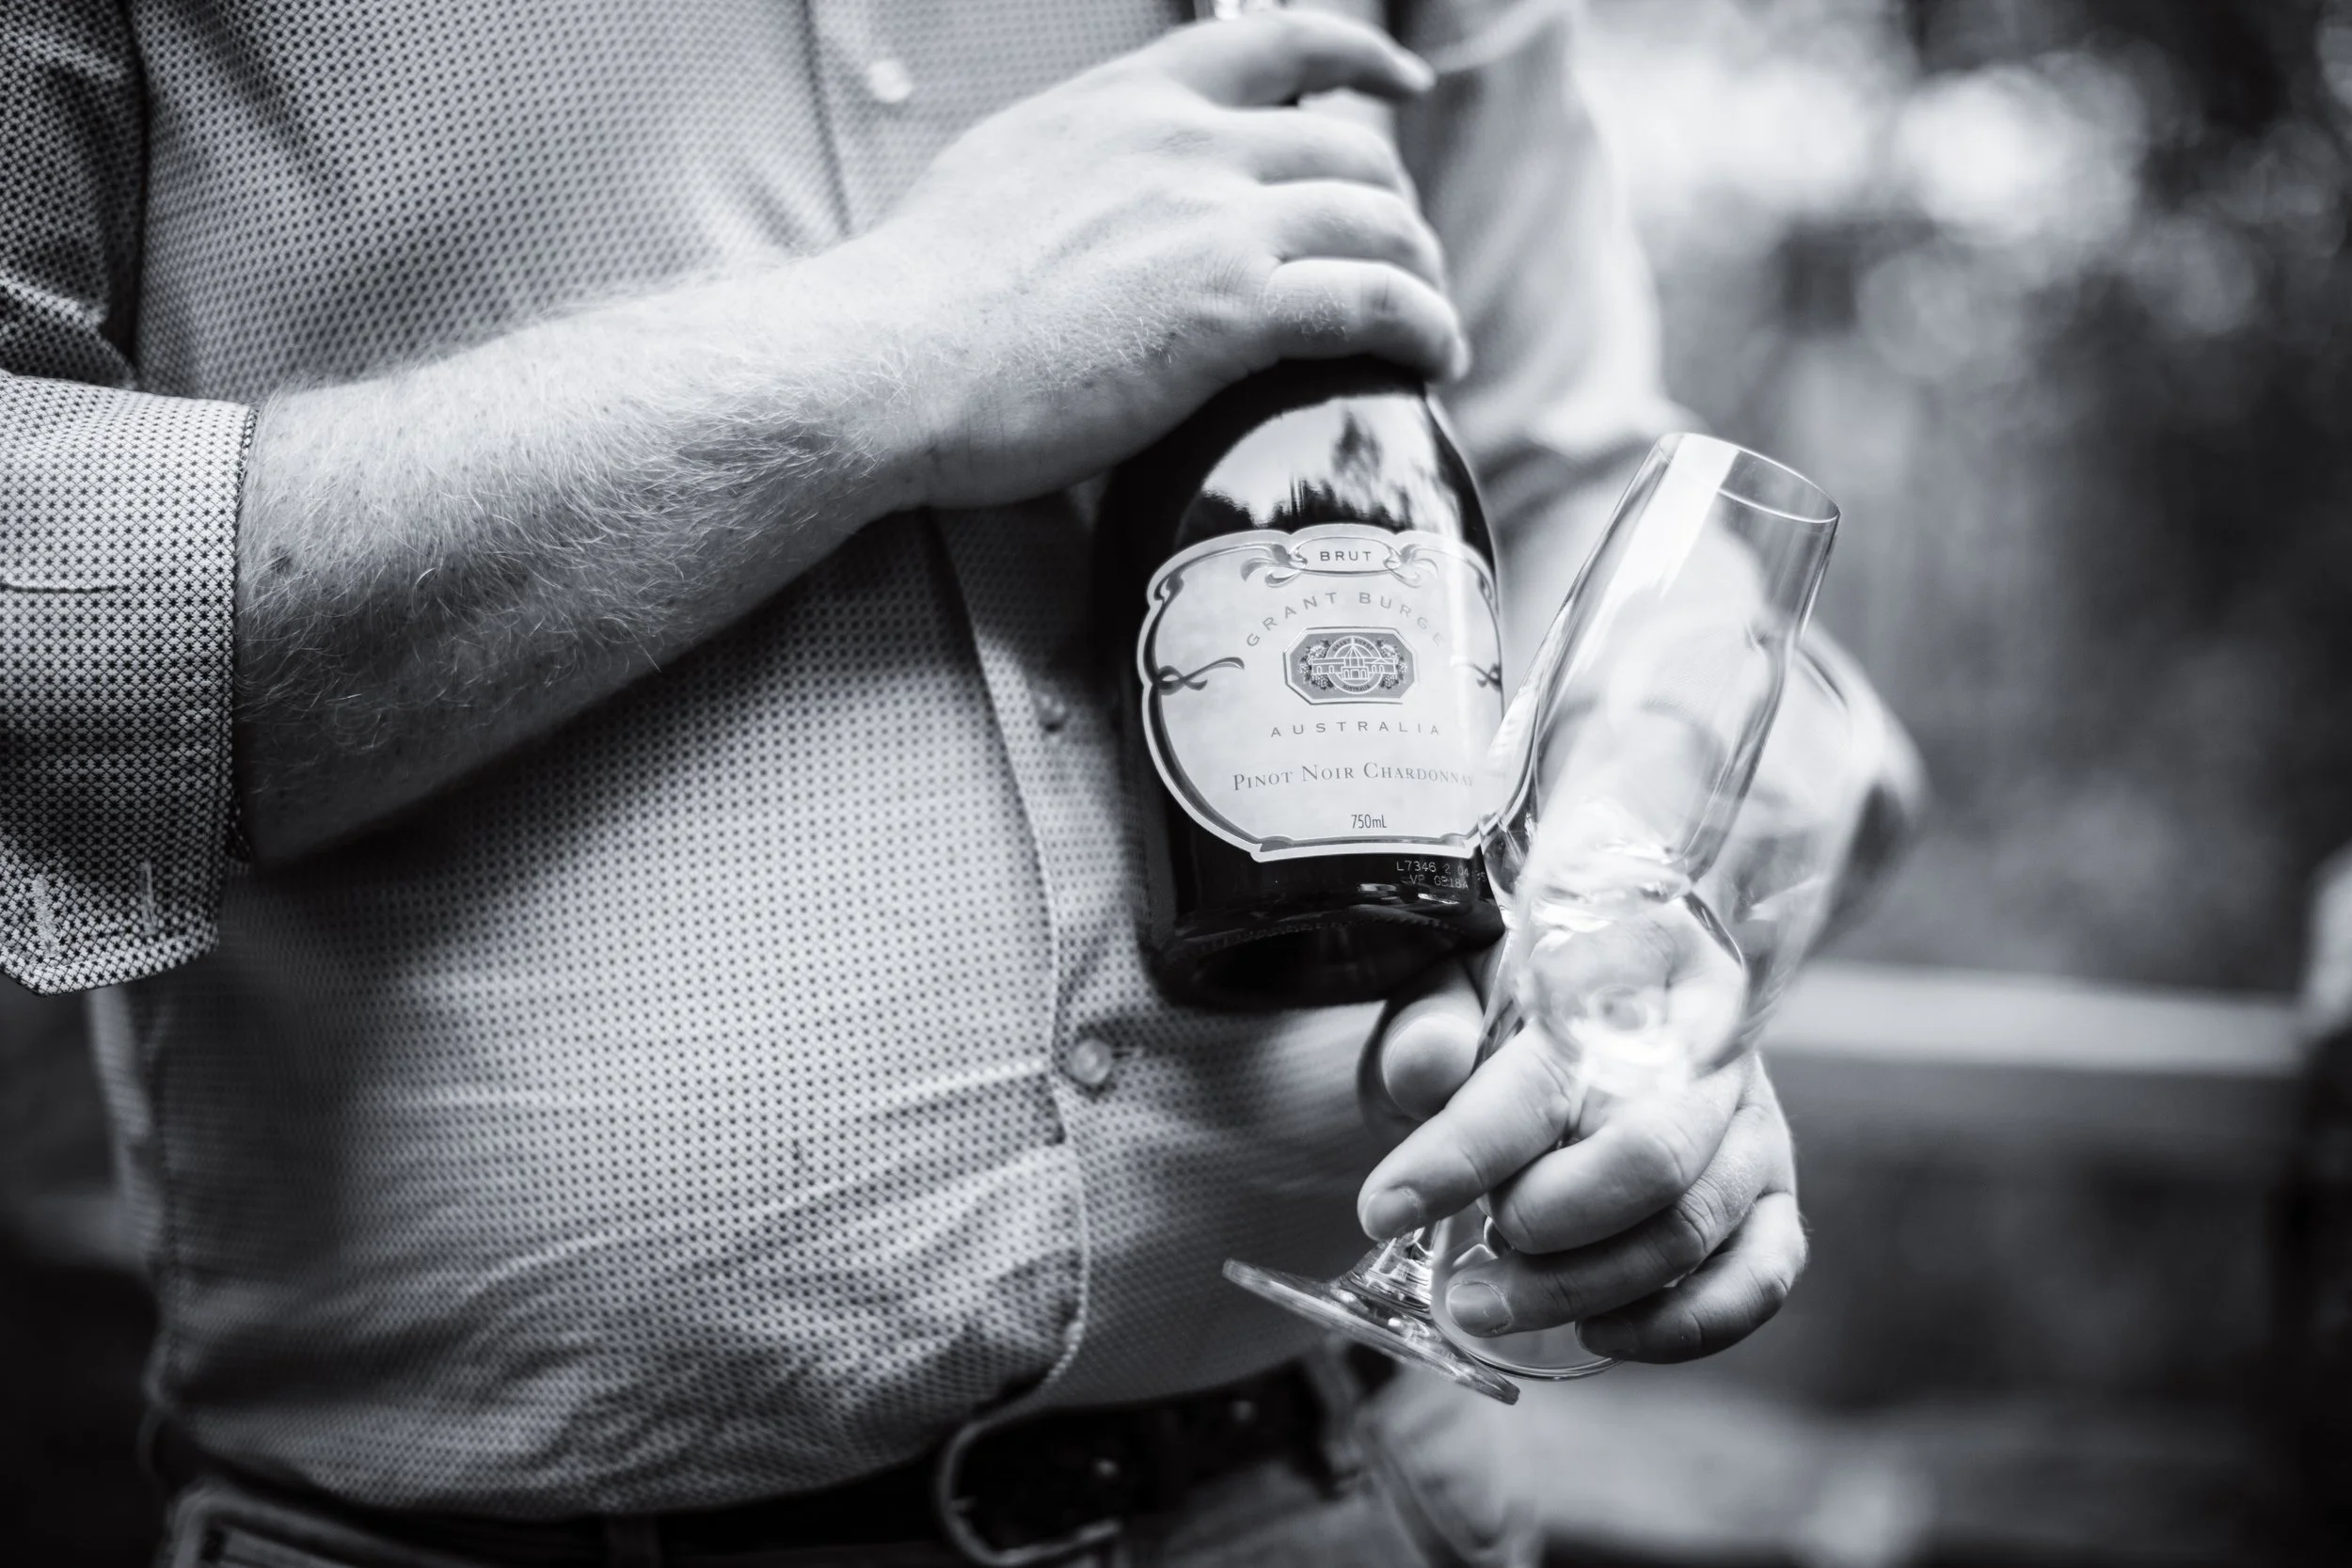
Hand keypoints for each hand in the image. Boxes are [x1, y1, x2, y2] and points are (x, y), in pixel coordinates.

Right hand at [831, 10, 1466, 509]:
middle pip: (1350, 155)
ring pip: (1380, 226)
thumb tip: (1094, 185)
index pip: (1277, 43)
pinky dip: (1423, 327)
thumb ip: (1079, 160)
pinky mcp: (1234, 312)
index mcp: (1131, 101)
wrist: (892, 359)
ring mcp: (1216, 222)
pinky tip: (1436, 357)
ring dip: (1422, 276)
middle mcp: (1187, 144)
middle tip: (1401, 267)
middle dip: (1394, 212)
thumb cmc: (923, 296)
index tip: (1402, 86)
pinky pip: (1375, 304)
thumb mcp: (1003, 170)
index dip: (1360, 59)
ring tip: (1431, 324)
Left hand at [1356, 961, 1806, 1361]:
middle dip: (1543, 1227)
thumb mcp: (1448, 997)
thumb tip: (1426, 1067)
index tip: (1386, 1210)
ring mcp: (1754, 1119)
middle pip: (1649, 1157)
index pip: (1552, 1069)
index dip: (1466, 1150)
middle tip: (1462, 1270)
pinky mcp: (1774, 1195)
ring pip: (1690, 1229)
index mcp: (1637, 955)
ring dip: (1582, 1289)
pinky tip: (1595, 1331)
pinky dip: (1678, 1326)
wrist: (1578, 1020)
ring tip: (1487, 1304)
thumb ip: (1430, 1031)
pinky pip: (1757, 1279)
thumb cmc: (1504, 1011)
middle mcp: (1718, 1035)